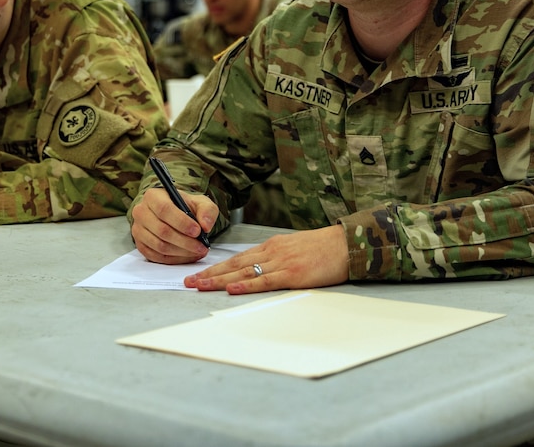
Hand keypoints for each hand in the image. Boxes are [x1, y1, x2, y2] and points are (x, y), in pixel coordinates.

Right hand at [130, 188, 218, 263]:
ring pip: (159, 246)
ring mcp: (138, 230)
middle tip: (201, 246)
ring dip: (181, 252)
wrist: (175, 214)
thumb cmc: (185, 207)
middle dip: (185, 241)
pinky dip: (175, 259)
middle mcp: (141, 212)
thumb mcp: (200, 202)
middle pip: (162, 230)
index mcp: (153, 196)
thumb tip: (205, 225)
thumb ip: (207, 210)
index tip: (197, 231)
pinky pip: (156, 256)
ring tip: (197, 251)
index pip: (164, 209)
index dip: (181, 222)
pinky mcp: (140, 245)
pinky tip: (188, 256)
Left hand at [184, 226, 349, 294]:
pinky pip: (264, 281)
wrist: (346, 244)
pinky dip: (246, 285)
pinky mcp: (292, 274)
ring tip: (199, 286)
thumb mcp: (295, 247)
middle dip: (209, 274)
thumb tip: (260, 268)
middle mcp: (271, 252)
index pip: (237, 258)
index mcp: (272, 246)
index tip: (198, 274)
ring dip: (218, 281)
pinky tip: (231, 289)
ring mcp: (281, 262)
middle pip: (234, 265)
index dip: (216, 267)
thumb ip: (277, 257)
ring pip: (243, 272)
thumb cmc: (324, 248)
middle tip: (188, 282)